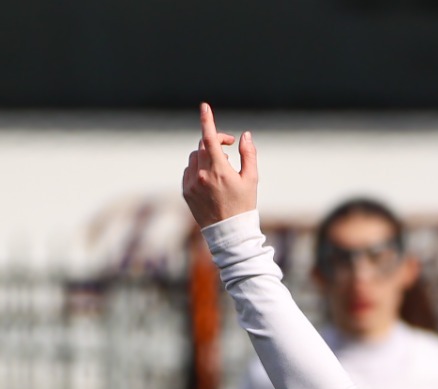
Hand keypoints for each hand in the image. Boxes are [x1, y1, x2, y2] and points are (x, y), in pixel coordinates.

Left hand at [181, 103, 258, 228]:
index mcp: (219, 170)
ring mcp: (191, 183)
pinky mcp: (185, 190)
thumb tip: (244, 136)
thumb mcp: (252, 179)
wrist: (228, 232)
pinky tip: (210, 181)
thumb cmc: (244, 205)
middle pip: (203, 145)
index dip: (207, 120)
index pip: (210, 138)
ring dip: (206, 156)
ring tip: (221, 169)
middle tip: (228, 145)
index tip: (204, 107)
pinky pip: (189, 170)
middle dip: (215, 141)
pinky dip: (198, 169)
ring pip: (195, 157)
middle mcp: (202, 175)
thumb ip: (249, 155)